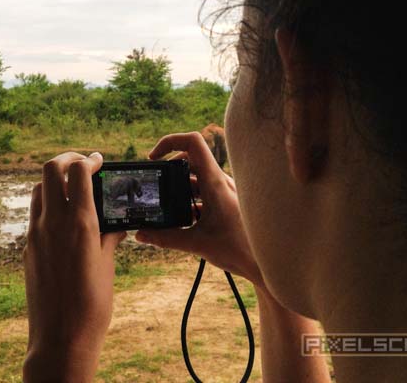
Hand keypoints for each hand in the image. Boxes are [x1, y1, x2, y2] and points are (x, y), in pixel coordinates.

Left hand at [23, 151, 125, 382]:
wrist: (60, 339)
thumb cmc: (91, 306)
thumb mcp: (108, 265)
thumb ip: (110, 235)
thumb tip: (118, 221)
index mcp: (79, 224)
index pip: (78, 172)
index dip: (90, 160)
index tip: (99, 160)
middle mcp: (52, 223)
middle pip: (50, 169)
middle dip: (67, 159)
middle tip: (83, 164)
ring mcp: (36, 235)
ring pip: (38, 189)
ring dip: (55, 182)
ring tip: (73, 189)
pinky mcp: (28, 248)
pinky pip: (35, 214)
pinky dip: (47, 204)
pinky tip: (64, 217)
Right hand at [135, 132, 265, 289]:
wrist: (267, 264)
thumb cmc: (239, 251)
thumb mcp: (195, 244)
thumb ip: (165, 238)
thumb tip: (140, 234)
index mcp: (214, 182)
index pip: (193, 142)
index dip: (170, 141)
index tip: (154, 158)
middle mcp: (221, 180)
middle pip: (189, 161)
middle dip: (169, 172)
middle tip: (158, 188)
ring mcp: (225, 190)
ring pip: (196, 178)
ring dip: (179, 190)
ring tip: (169, 210)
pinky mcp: (227, 201)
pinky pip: (204, 191)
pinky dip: (190, 200)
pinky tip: (186, 221)